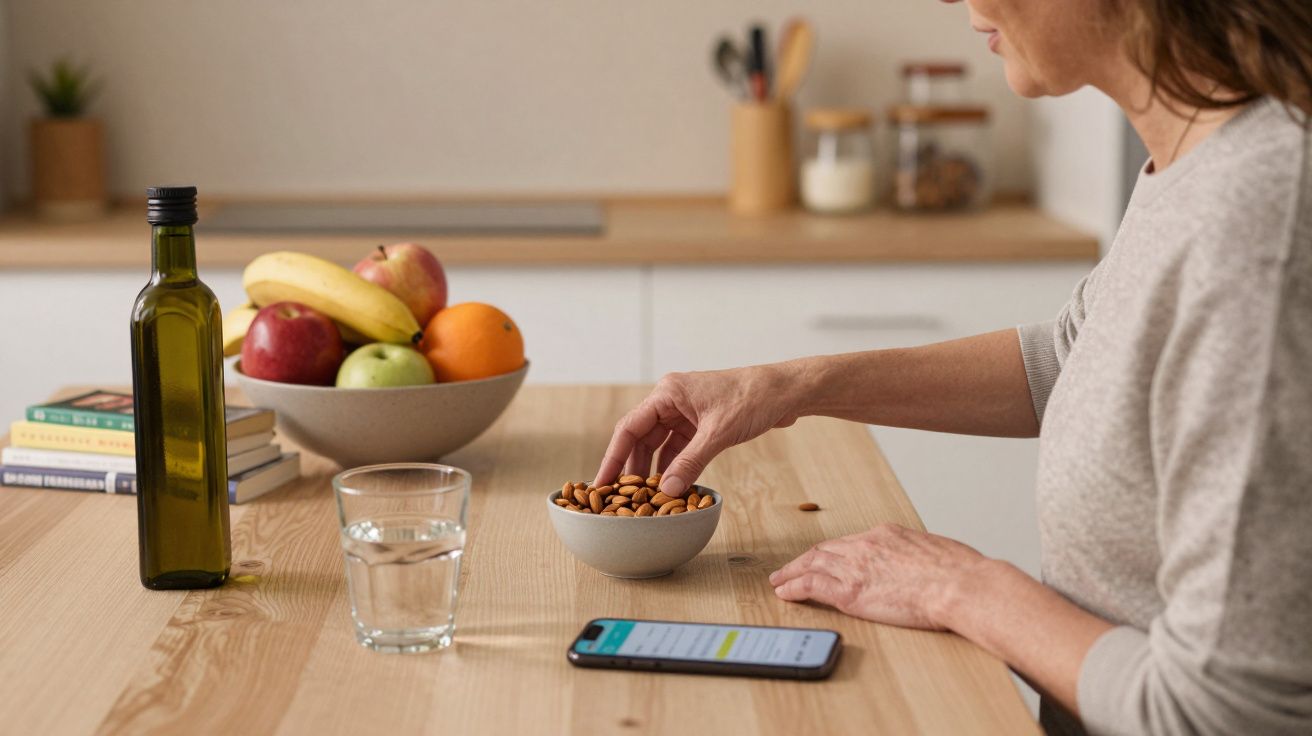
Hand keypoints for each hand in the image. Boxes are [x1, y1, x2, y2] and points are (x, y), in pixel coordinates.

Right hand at [594, 363, 805, 497]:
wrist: (786, 391)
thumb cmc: (753, 399)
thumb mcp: (718, 433)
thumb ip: (690, 462)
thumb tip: (666, 490)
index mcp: (668, 392)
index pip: (630, 428)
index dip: (613, 457)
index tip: (602, 482)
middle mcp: (672, 400)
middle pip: (641, 438)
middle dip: (631, 468)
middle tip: (620, 499)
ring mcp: (686, 413)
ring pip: (659, 446)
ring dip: (653, 471)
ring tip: (643, 499)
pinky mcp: (700, 425)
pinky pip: (679, 450)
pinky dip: (674, 468)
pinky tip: (670, 488)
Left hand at [769, 523, 986, 629]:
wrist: (960, 585)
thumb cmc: (960, 573)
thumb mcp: (937, 553)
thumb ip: (918, 558)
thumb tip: (921, 568)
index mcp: (887, 534)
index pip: (850, 543)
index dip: (834, 553)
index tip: (827, 559)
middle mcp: (865, 546)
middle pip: (825, 550)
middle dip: (805, 559)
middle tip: (790, 567)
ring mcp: (855, 568)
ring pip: (811, 564)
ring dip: (791, 572)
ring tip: (779, 580)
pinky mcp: (849, 592)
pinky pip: (810, 587)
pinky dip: (794, 588)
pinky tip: (785, 593)